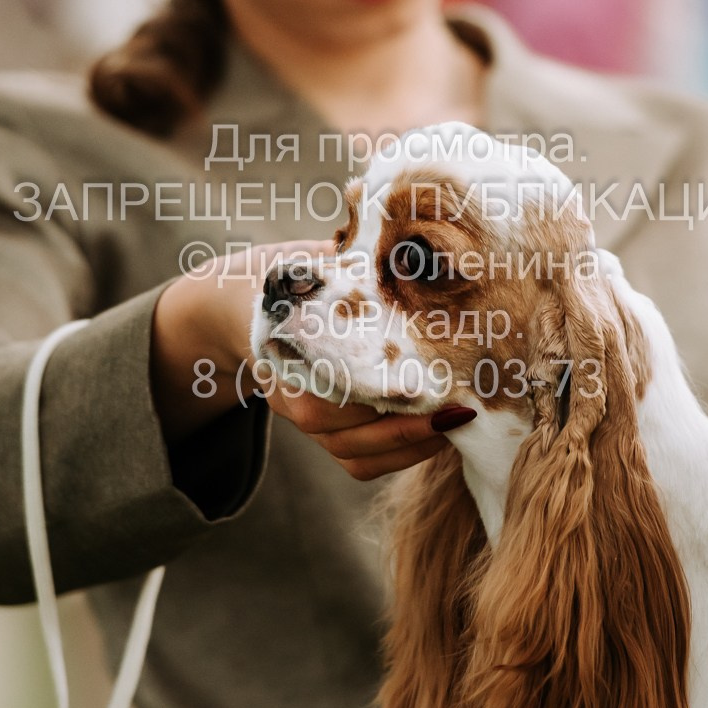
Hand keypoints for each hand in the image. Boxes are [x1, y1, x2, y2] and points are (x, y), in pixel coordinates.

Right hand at [150, 238, 473, 473]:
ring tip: (455, 422)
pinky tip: (436, 435)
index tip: (429, 381)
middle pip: (344, 431)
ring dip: (408, 446)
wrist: (249, 304)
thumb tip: (413, 243)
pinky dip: (397, 457)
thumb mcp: (322, 261)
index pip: (334, 386)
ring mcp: (303, 421)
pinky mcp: (321, 435)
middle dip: (405, 426)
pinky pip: (358, 464)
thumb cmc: (298, 277)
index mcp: (286, 349)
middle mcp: (289, 394)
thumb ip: (356, 259)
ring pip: (354, 455)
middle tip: (458, 407)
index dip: (383, 391)